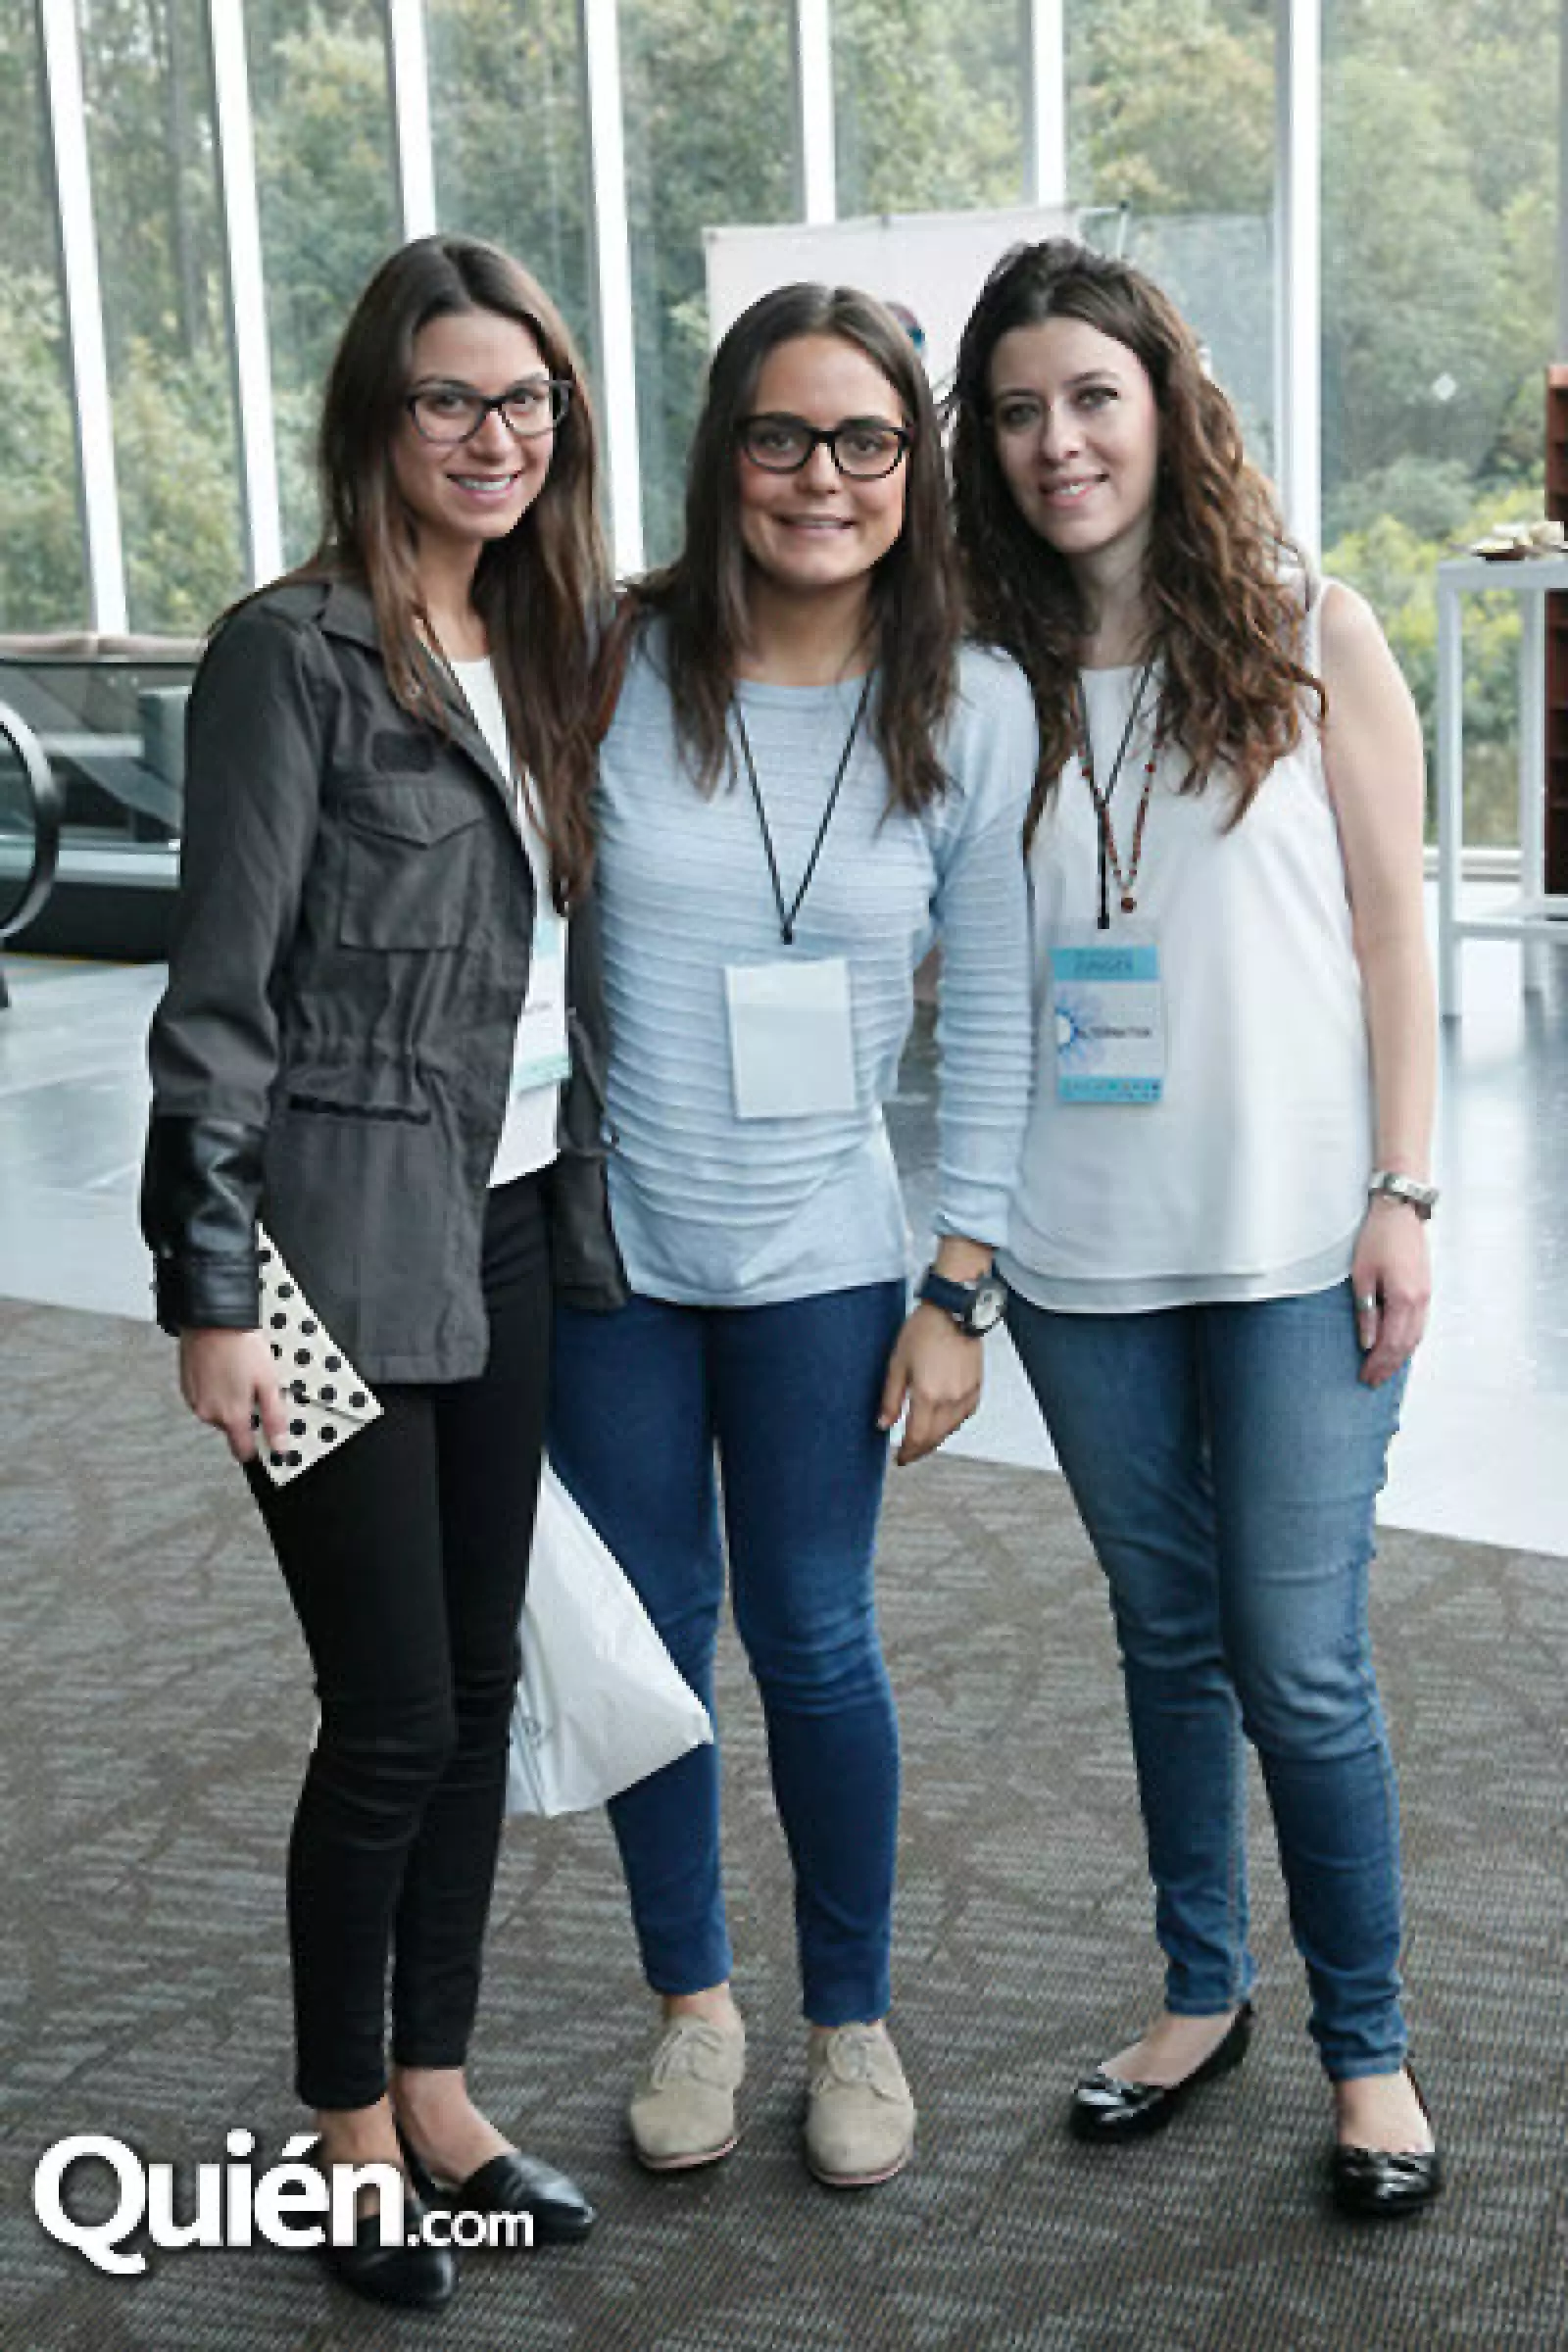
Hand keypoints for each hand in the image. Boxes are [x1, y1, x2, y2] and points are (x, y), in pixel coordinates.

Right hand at [178, 1327, 288, 1462]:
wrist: (212, 1320)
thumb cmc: (242, 1346)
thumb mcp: (269, 1382)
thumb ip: (274, 1418)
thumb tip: (280, 1446)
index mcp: (231, 1416)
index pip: (242, 1451)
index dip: (256, 1449)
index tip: (265, 1440)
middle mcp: (209, 1414)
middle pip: (231, 1428)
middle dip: (244, 1414)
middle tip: (254, 1388)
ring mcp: (194, 1401)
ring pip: (217, 1411)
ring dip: (229, 1400)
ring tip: (238, 1374)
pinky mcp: (186, 1387)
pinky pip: (205, 1397)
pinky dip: (215, 1389)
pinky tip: (224, 1369)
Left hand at [877, 1303, 983, 1465]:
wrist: (954, 1311)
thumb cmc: (924, 1331)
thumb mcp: (897, 1365)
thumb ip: (890, 1399)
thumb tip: (883, 1424)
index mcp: (928, 1395)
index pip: (917, 1438)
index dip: (907, 1453)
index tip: (900, 1458)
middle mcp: (950, 1399)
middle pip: (934, 1438)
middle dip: (920, 1450)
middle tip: (908, 1454)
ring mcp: (966, 1395)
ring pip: (950, 1430)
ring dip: (935, 1439)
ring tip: (922, 1439)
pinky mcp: (977, 1388)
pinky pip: (963, 1417)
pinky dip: (950, 1425)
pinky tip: (941, 1422)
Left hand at [1350, 1199, 1431, 1387]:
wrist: (1399, 1211)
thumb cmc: (1377, 1238)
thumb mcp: (1362, 1275)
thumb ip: (1366, 1311)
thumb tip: (1367, 1342)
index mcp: (1403, 1299)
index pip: (1390, 1343)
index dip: (1378, 1364)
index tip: (1365, 1377)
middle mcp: (1420, 1301)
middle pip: (1406, 1345)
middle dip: (1389, 1366)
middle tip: (1372, 1381)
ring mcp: (1426, 1295)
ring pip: (1416, 1337)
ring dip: (1400, 1356)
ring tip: (1384, 1370)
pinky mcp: (1425, 1289)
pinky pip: (1420, 1324)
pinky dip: (1409, 1341)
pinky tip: (1399, 1347)